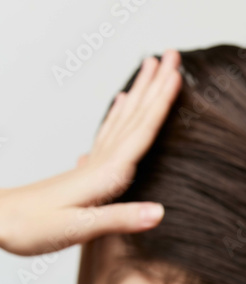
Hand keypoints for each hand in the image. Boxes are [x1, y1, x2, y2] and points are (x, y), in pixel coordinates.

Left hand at [0, 49, 181, 256]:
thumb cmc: (30, 227)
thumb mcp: (77, 229)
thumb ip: (120, 219)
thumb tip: (160, 212)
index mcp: (105, 175)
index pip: (141, 131)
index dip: (161, 103)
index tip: (177, 74)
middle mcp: (100, 164)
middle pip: (135, 116)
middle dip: (156, 85)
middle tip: (172, 55)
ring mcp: (91, 165)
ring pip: (123, 120)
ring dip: (140, 93)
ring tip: (150, 68)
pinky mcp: (83, 172)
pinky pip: (108, 134)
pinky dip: (118, 115)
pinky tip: (121, 104)